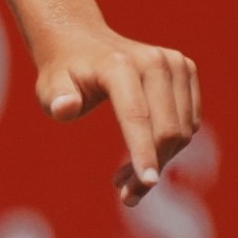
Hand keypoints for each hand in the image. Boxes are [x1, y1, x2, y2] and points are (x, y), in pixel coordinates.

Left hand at [33, 28, 198, 203]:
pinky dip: (171, 146)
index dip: (143, 152)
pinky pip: (189, 122)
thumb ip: (56, 99)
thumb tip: (65, 107)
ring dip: (160, 161)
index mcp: (119, 65)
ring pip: (182, 131)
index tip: (148, 184)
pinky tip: (143, 156)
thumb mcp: (49, 87)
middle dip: (151, 167)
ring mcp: (174, 63)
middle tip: (127, 197)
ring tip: (125, 177)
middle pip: (166, 129)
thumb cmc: (63, 72)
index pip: (136, 116)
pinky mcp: (186, 70)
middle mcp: (154, 61)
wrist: (82, 40)